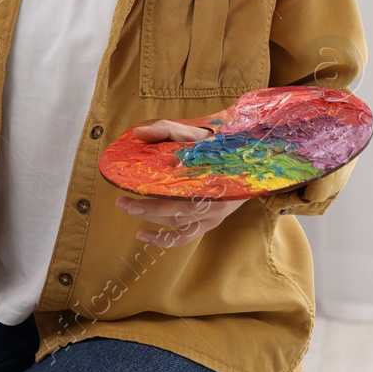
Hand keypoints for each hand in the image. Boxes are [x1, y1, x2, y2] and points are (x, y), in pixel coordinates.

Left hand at [113, 118, 243, 246]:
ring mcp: (214, 215)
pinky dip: (166, 240)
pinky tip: (144, 236)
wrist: (251, 158)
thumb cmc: (219, 144)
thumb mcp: (195, 133)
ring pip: (179, 227)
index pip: (177, 192)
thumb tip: (139, 134)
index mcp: (210, 179)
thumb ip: (166, 130)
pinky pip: (187, 237)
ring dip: (153, 225)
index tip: (128, 192)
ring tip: (128, 215)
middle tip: (121, 203)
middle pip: (176, 212)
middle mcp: (215, 202)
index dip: (151, 197)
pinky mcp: (211, 223)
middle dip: (146, 209)